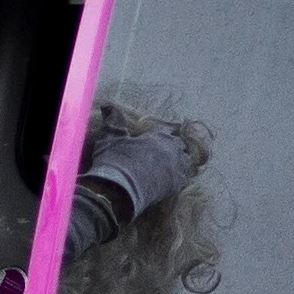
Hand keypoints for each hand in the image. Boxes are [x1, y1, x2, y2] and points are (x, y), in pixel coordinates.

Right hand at [61, 126, 206, 259]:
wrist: (120, 188)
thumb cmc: (115, 160)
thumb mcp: (110, 138)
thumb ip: (113, 121)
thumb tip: (107, 105)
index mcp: (158, 135)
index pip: (167, 131)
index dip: (161, 137)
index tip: (154, 143)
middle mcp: (172, 148)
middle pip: (179, 146)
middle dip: (172, 150)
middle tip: (161, 158)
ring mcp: (178, 166)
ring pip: (186, 162)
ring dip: (179, 164)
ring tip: (168, 171)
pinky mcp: (178, 185)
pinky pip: (184, 180)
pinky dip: (178, 180)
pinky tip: (169, 184)